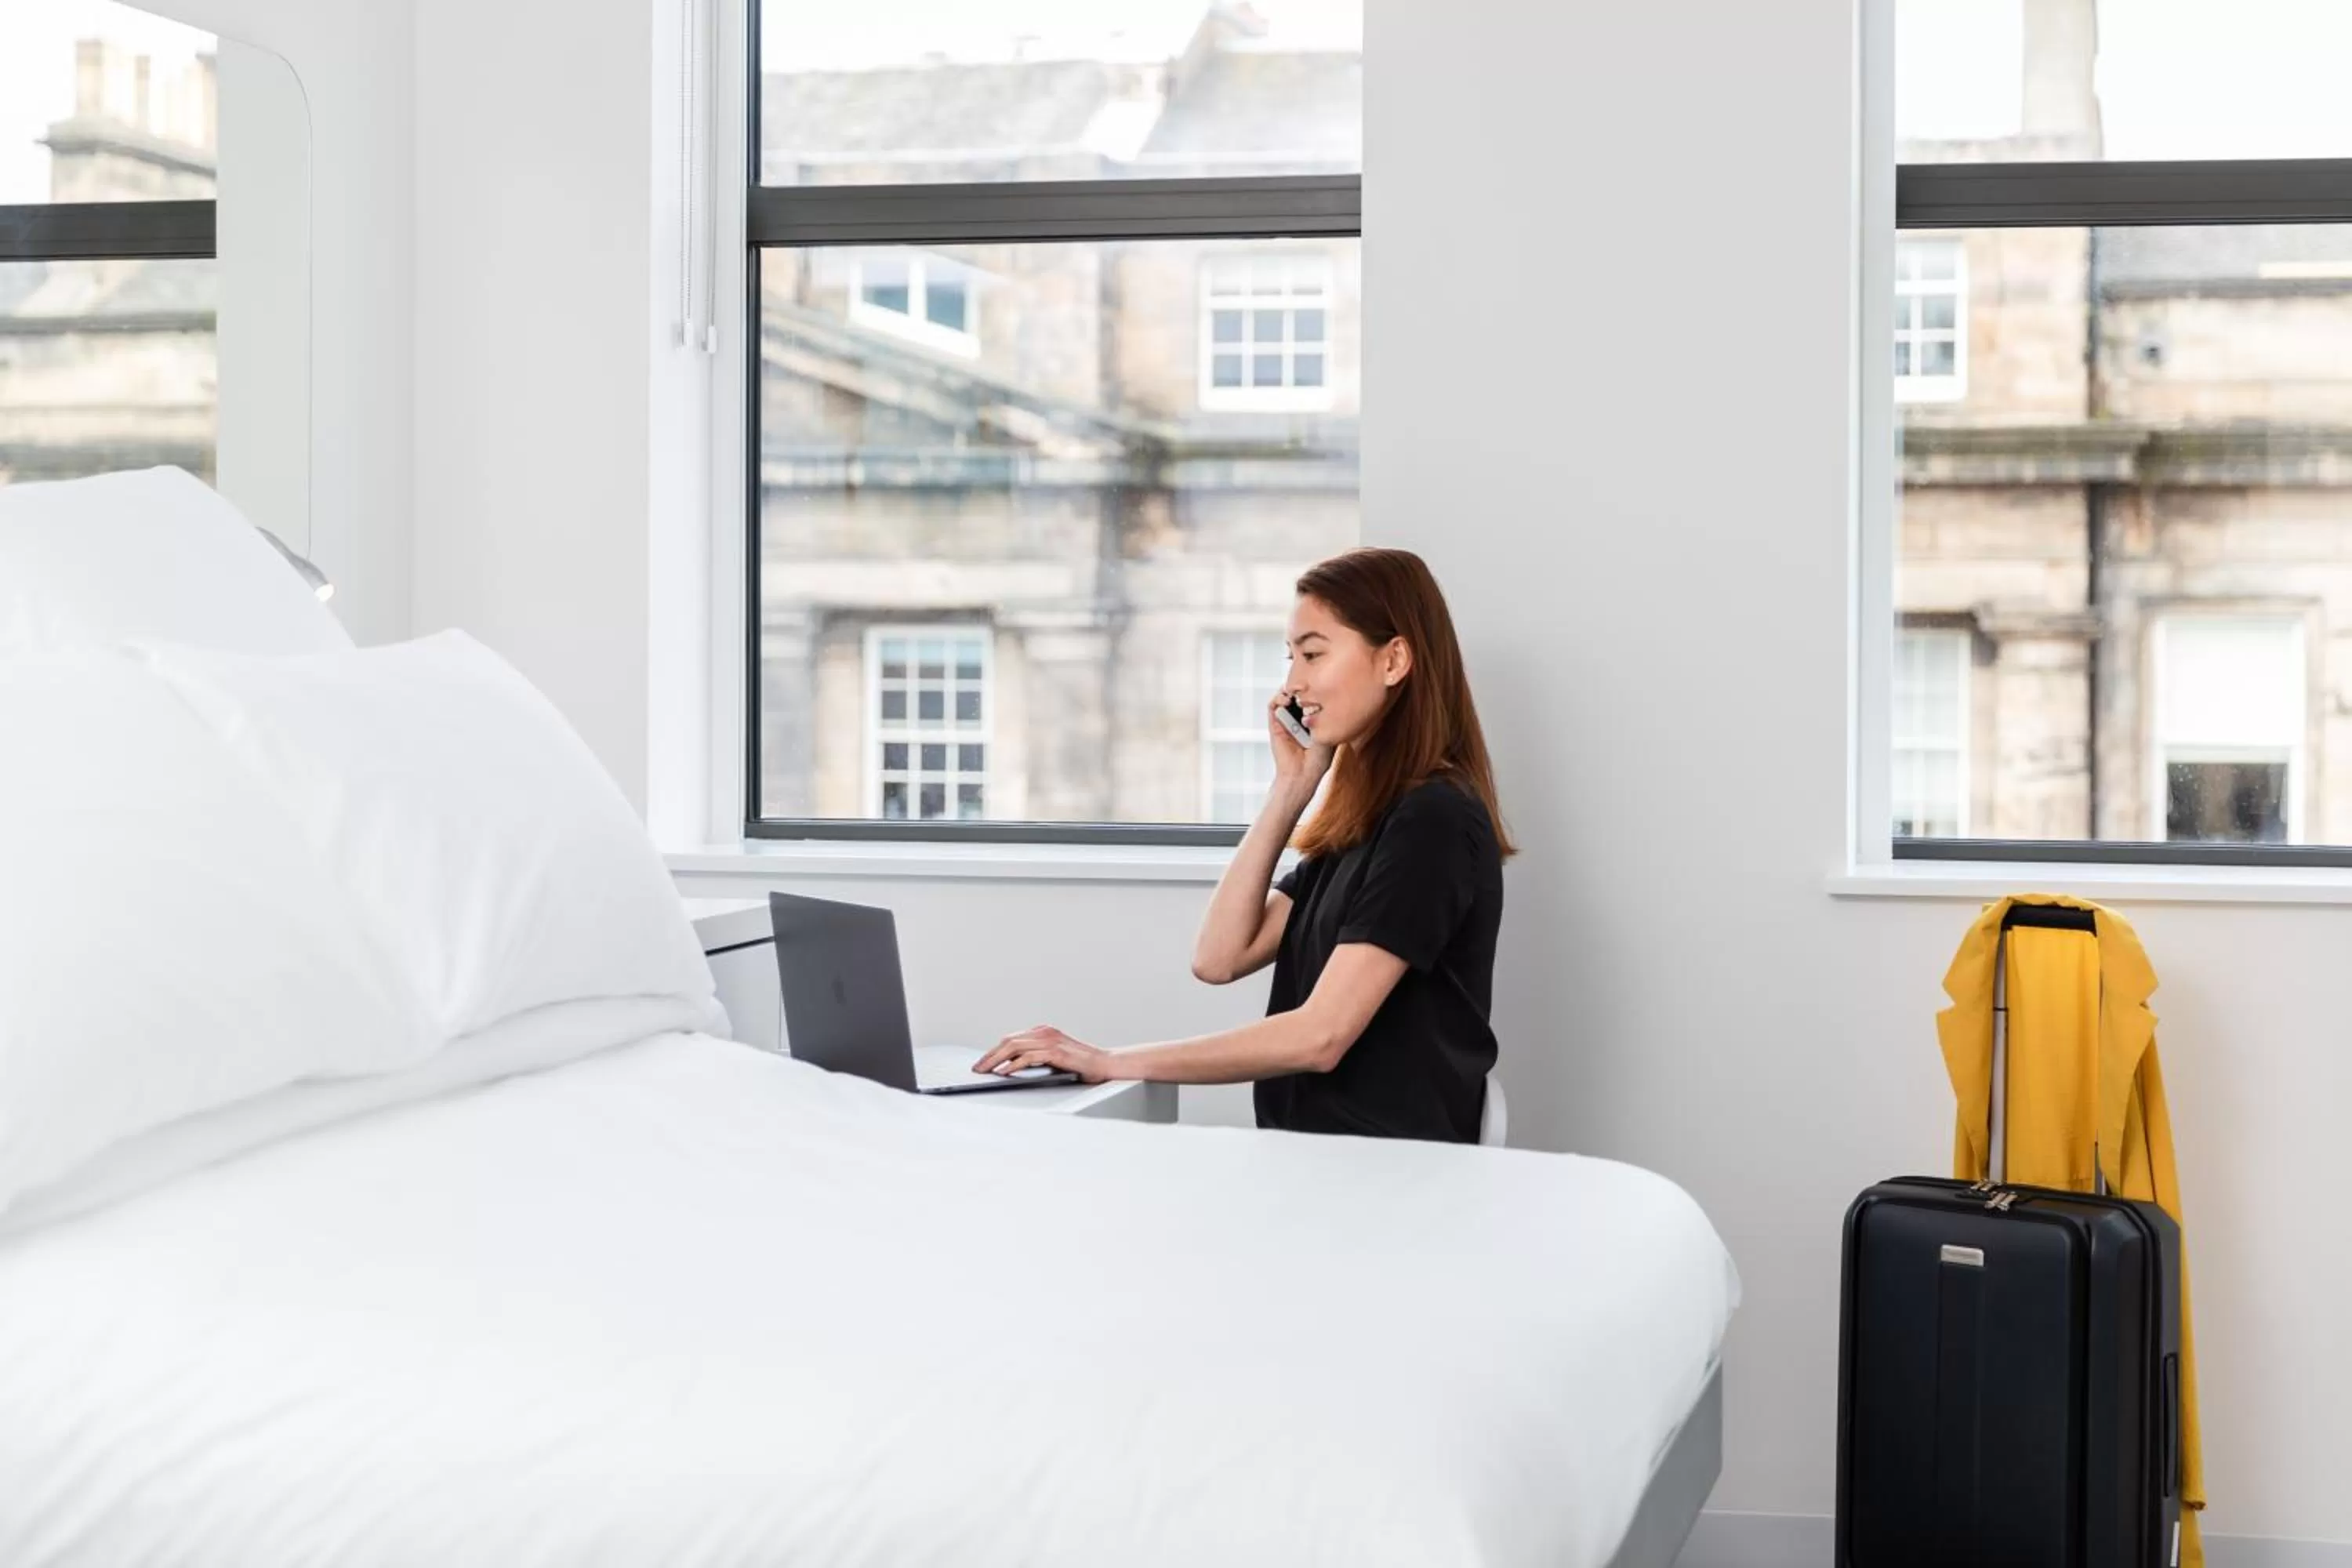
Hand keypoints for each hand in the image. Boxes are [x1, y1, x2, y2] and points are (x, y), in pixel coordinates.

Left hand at [975, 1025, 1117, 1084]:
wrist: (1105, 1064)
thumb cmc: (1080, 1064)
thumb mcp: (1053, 1058)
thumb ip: (1034, 1057)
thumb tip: (1008, 1066)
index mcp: (1043, 1031)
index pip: (1011, 1039)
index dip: (994, 1051)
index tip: (982, 1063)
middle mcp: (1044, 1032)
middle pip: (1008, 1041)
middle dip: (989, 1055)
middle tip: (977, 1068)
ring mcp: (1050, 1040)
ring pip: (1014, 1047)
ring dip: (996, 1060)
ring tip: (985, 1071)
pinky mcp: (1056, 1051)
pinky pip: (1028, 1057)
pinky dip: (1013, 1065)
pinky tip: (1004, 1072)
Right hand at [1266, 689, 1333, 795]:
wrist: (1303, 773)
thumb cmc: (1319, 759)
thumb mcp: (1327, 733)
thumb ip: (1322, 716)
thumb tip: (1316, 700)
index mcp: (1313, 718)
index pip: (1312, 696)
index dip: (1314, 688)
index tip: (1321, 683)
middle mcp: (1299, 717)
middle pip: (1298, 693)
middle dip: (1302, 685)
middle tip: (1307, 683)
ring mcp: (1286, 720)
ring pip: (1284, 696)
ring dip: (1289, 689)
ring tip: (1295, 692)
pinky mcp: (1275, 725)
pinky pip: (1273, 706)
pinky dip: (1277, 698)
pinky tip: (1286, 699)